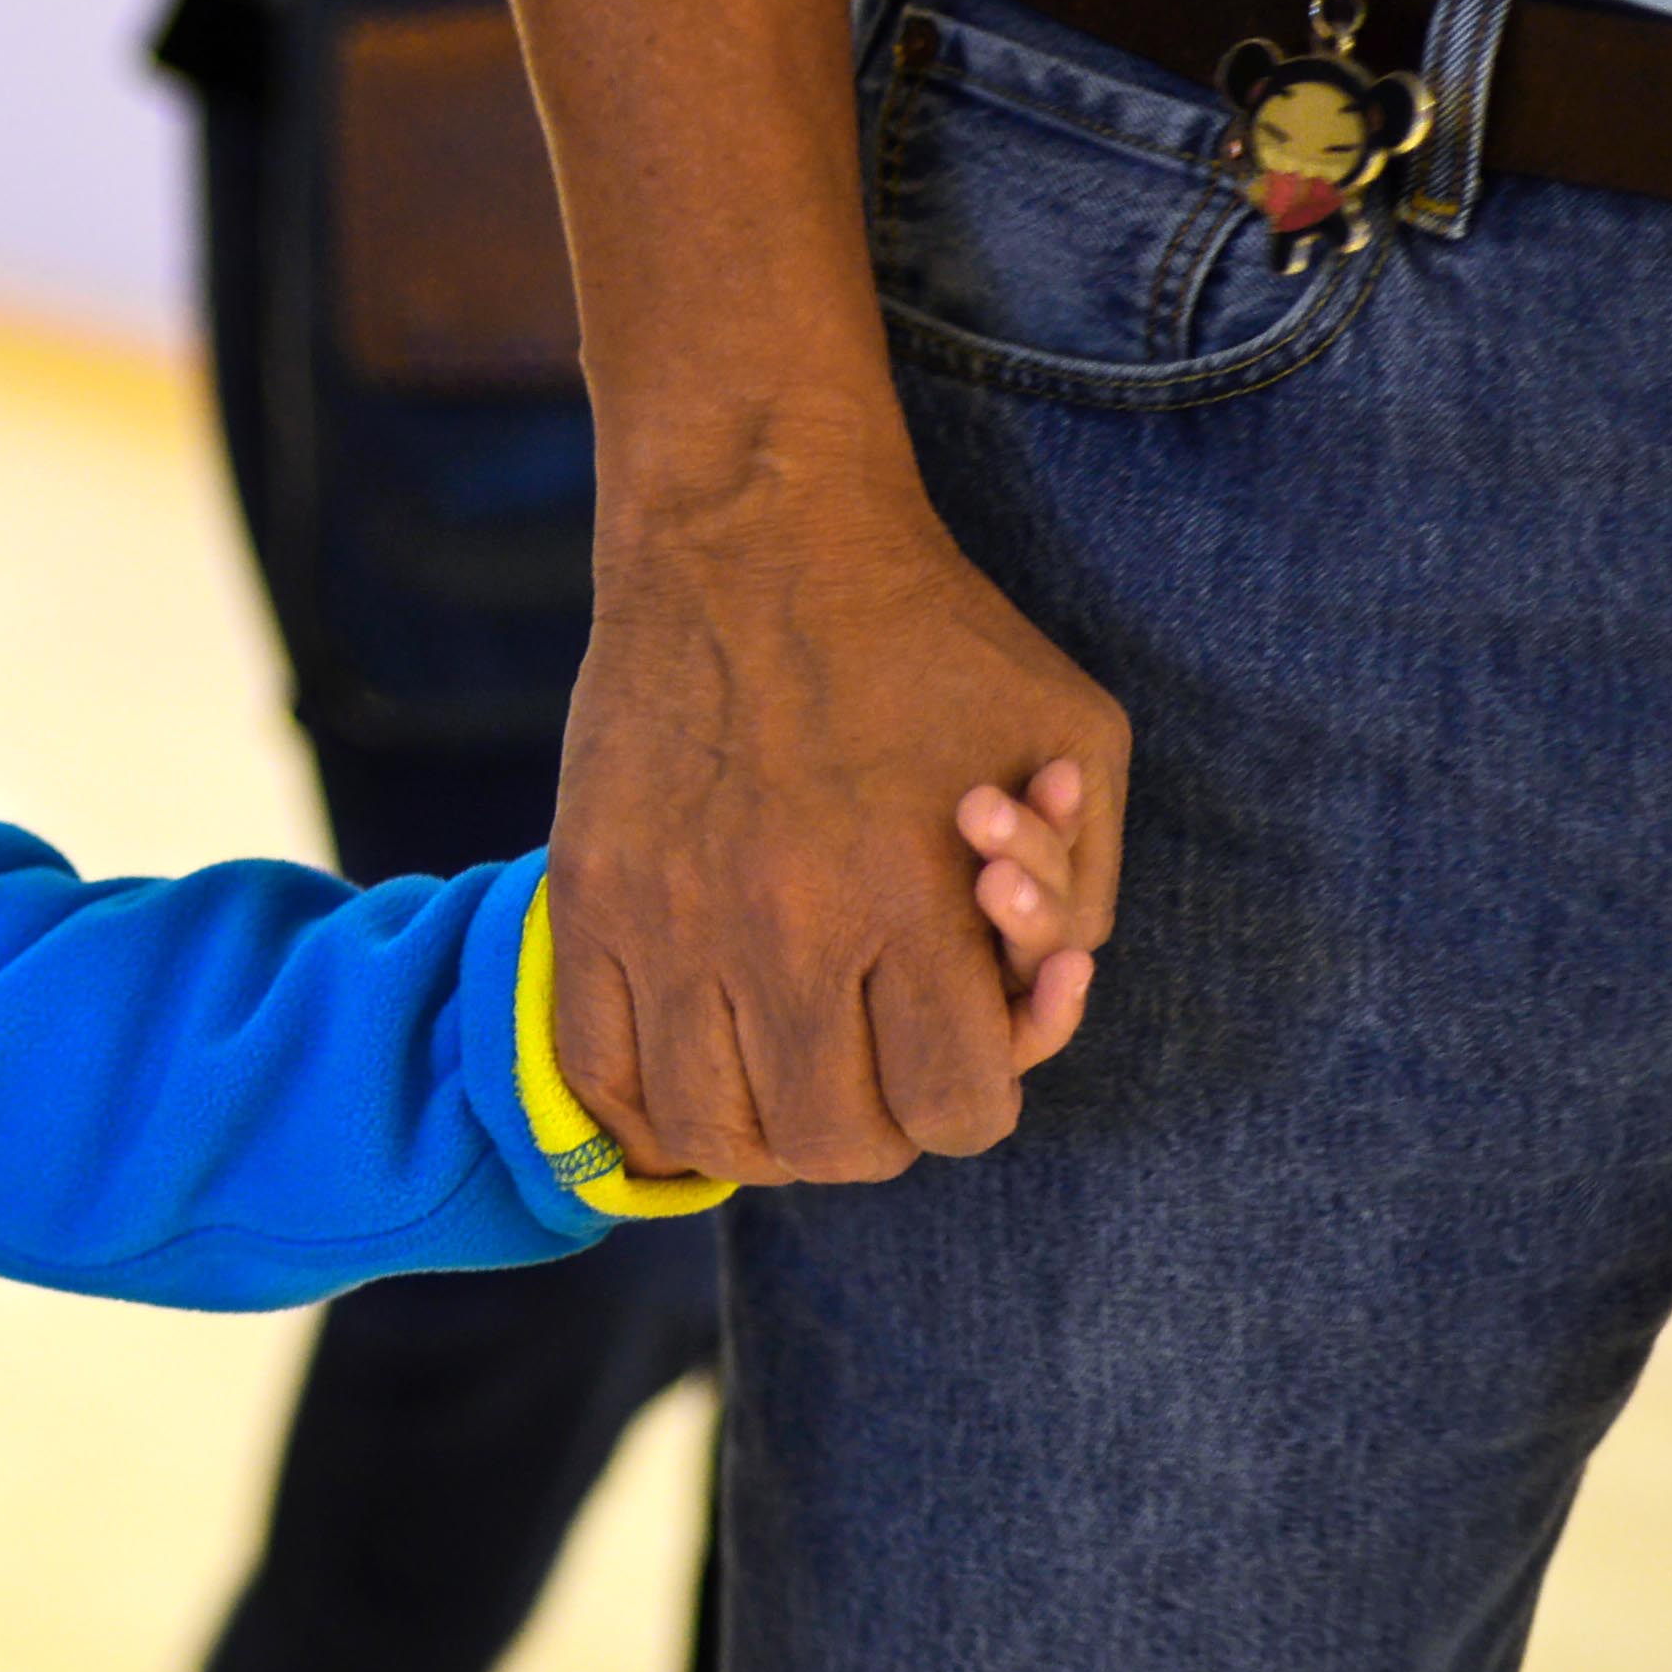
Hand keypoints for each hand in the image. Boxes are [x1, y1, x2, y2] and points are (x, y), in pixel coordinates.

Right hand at [550, 445, 1129, 1181]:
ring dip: (764, 1129)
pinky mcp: (588, 892)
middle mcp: (786, 926)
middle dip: (876, 1121)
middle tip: (873, 1061)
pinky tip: (693, 1062)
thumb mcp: (1075, 738)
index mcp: (915, 897)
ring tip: (784, 1073)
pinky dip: (651, 1103)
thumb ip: (1083, 891)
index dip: (972, 1101)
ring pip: (715, 1132)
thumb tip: (1033, 999)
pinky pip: (599, 1072)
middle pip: (836, 1142)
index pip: (955, 1111)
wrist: (752, 529)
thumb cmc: (932, 635)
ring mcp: (671, 917)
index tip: (958, 1051)